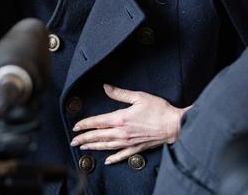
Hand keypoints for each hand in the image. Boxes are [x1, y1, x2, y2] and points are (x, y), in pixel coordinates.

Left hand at [70, 84, 189, 164]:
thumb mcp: (138, 97)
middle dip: (84, 138)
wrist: (173, 125)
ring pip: (107, 146)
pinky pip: (121, 155)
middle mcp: (122, 133)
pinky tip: (107, 160)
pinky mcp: (137, 149)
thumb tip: (106, 87)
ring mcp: (129, 142)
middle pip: (99, 136)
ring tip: (84, 148)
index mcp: (121, 118)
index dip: (85, 125)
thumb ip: (120, 93)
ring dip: (94, 147)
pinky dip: (113, 158)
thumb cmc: (158, 109)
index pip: (97, 122)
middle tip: (73, 141)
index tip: (75, 127)